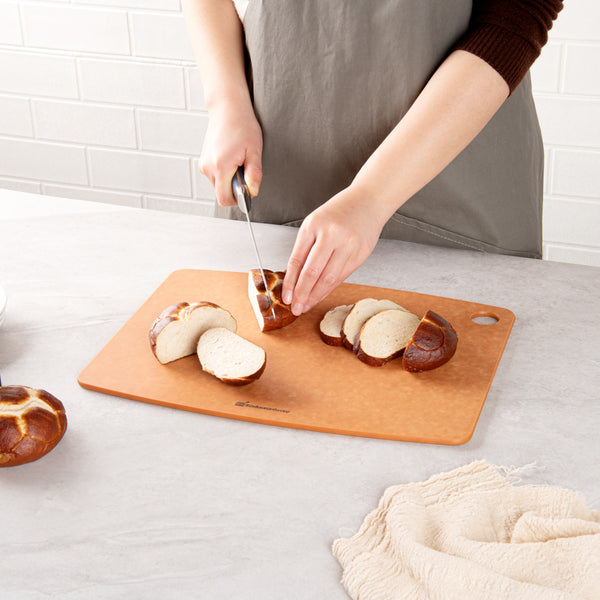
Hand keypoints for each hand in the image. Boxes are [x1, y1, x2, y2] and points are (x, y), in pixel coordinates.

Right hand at [199, 100, 262, 204]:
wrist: (228, 108)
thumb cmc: (242, 125)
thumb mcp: (254, 151)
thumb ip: (254, 174)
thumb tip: (253, 191)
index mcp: (220, 166)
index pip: (225, 199)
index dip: (238, 199)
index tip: (247, 189)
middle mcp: (208, 167)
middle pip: (222, 193)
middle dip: (235, 187)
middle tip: (244, 168)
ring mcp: (204, 164)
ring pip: (219, 185)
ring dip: (230, 179)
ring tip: (238, 160)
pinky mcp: (203, 161)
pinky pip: (216, 176)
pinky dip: (225, 172)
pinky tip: (231, 157)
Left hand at [282, 185, 386, 315]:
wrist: (368, 201)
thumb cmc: (338, 212)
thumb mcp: (315, 223)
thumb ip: (305, 248)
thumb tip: (294, 278)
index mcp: (313, 225)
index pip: (297, 260)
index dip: (290, 282)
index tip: (286, 297)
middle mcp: (331, 235)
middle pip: (312, 272)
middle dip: (302, 294)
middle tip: (296, 308)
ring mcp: (348, 245)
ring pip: (328, 278)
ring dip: (316, 296)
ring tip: (307, 305)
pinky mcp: (360, 254)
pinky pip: (342, 277)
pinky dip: (329, 289)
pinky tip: (321, 295)